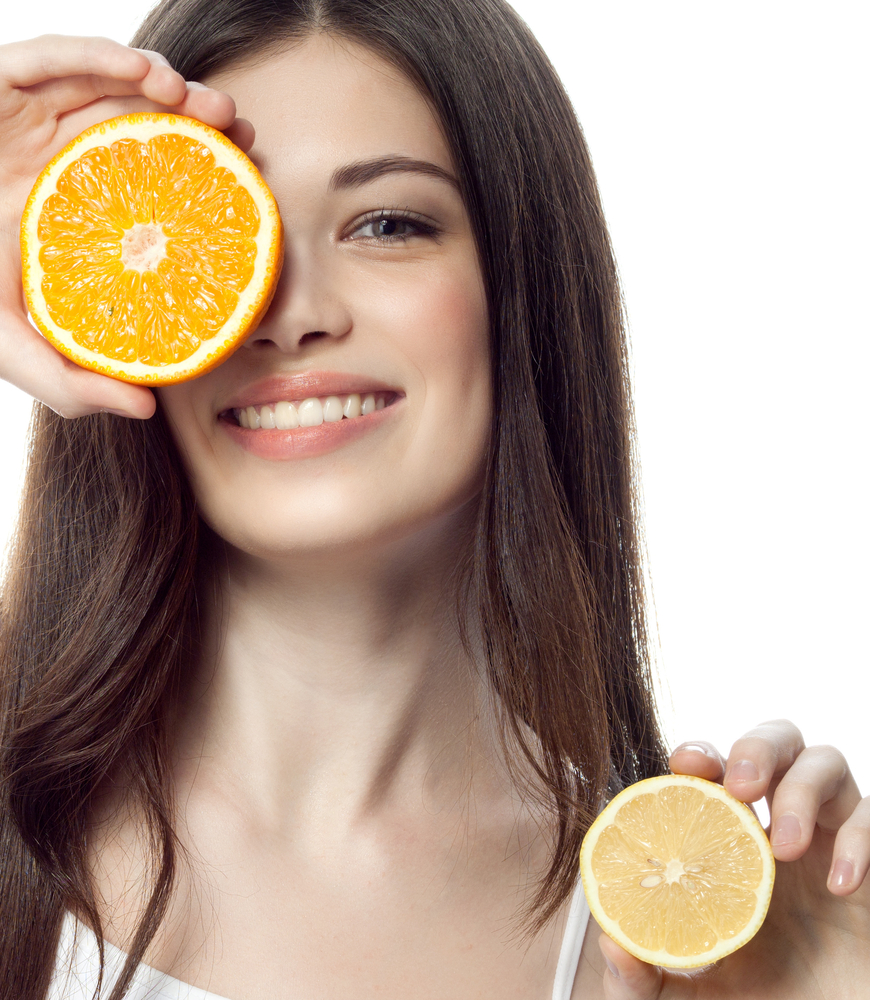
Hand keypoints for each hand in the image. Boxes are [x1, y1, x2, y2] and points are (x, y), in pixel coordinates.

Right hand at [0, 34, 254, 417]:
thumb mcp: (19, 348)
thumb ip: (73, 384)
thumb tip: (146, 409)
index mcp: (88, 211)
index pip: (160, 185)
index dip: (211, 181)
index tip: (253, 187)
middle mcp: (70, 160)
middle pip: (150, 126)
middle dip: (203, 125)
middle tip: (241, 136)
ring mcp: (36, 120)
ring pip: (114, 84)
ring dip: (170, 87)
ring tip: (208, 107)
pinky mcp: (1, 85)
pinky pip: (54, 57)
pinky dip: (100, 54)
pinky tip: (143, 71)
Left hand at [598, 720, 869, 998]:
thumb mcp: (685, 998)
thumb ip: (642, 975)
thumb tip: (611, 942)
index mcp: (732, 844)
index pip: (717, 769)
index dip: (702, 753)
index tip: (685, 764)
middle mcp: (781, 833)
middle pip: (777, 739)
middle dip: (756, 746)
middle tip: (739, 787)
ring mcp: (833, 844)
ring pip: (827, 761)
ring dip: (801, 788)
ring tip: (781, 848)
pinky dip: (858, 840)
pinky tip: (837, 886)